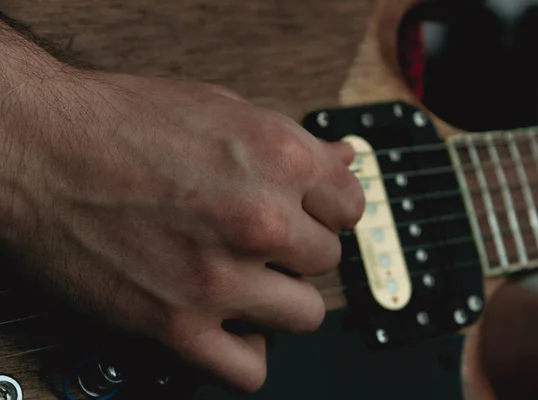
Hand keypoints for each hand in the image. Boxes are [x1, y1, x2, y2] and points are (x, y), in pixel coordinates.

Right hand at [0, 56, 363, 389]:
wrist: (40, 148)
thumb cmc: (122, 123)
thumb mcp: (223, 109)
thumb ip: (294, 143)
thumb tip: (343, 160)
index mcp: (277, 158)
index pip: (351, 207)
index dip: (327, 209)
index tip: (307, 214)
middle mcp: (258, 218)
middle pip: (327, 260)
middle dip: (296, 250)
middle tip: (258, 239)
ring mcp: (220, 278)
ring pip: (306, 315)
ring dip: (280, 299)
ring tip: (243, 278)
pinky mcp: (177, 326)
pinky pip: (250, 369)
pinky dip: (246, 351)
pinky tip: (227, 323)